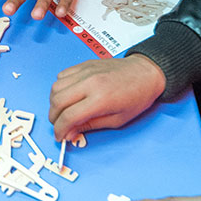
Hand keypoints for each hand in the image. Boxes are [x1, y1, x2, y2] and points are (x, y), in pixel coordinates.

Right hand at [49, 55, 165, 141]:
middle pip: (57, 101)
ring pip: (55, 87)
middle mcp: (90, 83)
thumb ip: (90, 125)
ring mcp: (85, 71)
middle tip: (59, 125)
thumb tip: (71, 132)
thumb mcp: (117, 120)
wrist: (146, 73)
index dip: (60, 129)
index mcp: (100, 99)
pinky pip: (62, 75)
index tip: (60, 136)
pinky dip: (60, 87)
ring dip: (54, 102)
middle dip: (54, 117)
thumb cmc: (137, 96)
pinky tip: (67, 95)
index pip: (69, 117)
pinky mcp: (84, 65)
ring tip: (63, 111)